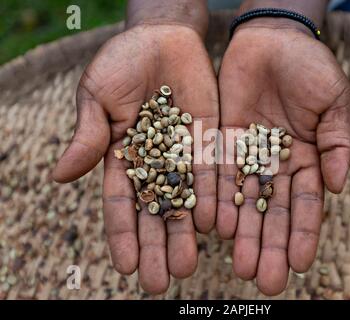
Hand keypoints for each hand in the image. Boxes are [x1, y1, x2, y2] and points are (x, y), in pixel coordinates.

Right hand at [53, 22, 218, 293]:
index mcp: (122, 156)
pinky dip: (213, 200)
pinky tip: (214, 227)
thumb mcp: (98, 96)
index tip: (125, 266)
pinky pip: (212, 174)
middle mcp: (155, 163)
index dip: (122, 234)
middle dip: (155, 245)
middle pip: (155, 211)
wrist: (162, 38)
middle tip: (158, 281)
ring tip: (187, 266)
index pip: (120, 203)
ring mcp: (183, 155)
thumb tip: (59, 177)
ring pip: (185, 201)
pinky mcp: (209, 142)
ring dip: (186, 234)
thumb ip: (88, 136)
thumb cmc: (122, 63)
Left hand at [217, 26, 349, 294]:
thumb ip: (338, 145)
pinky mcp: (222, 143)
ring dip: (243, 233)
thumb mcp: (335, 102)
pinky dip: (218, 201)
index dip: (304, 234)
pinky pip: (218, 176)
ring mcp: (248, 155)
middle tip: (265, 279)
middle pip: (273, 212)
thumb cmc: (310, 67)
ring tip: (240, 265)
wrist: (272, 39)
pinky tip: (217, 227)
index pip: (306, 204)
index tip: (302, 264)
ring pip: (244, 201)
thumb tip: (337, 188)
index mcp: (308, 158)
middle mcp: (276, 164)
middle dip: (270, 245)